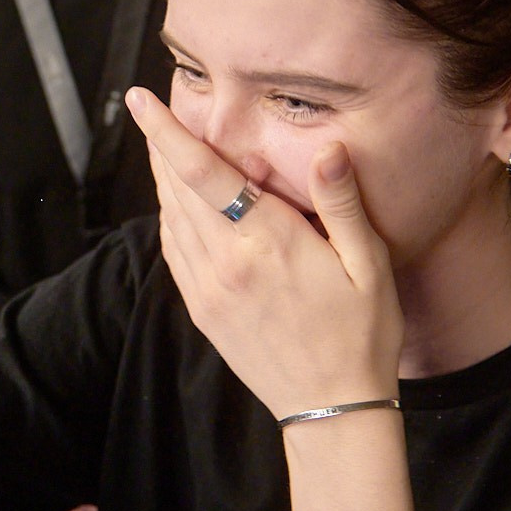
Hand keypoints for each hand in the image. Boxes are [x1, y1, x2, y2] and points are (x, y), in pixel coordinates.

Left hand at [127, 88, 402, 422]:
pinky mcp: (201, 309)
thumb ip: (342, 204)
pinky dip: (169, 218)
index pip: (204, 173)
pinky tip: (177, 204)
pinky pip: (172, 251)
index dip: (167, 132)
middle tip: (152, 111)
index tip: (140, 100)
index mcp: (267, 242)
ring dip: (163, 179)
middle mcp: (226, 262)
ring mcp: (208, 288)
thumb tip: (329, 149)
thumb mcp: (370, 265)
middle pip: (177, 188)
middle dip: (161, 145)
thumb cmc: (361, 335)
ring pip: (169, 217)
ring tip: (163, 147)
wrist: (331, 410)